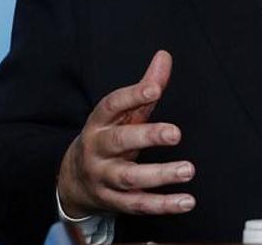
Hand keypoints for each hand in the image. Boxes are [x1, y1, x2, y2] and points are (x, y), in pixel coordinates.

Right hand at [57, 50, 195, 215]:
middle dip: (147, 137)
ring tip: (188, 169)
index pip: (111, 105)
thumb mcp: (123, 113)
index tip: (155, 88)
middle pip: (119, 141)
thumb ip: (146, 87)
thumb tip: (164, 56)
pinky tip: (186, 201)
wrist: (74, 180)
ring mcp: (103, 177)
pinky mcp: (113, 202)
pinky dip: (163, 205)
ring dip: (159, 175)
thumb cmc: (108, 137)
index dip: (132, 95)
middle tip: (176, 133)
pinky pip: (138, 205)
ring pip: (129, 178)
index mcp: (99, 122)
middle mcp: (97, 149)